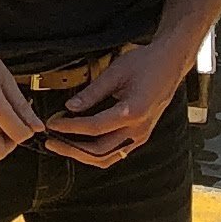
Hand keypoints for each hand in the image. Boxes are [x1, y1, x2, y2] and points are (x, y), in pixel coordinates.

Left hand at [42, 40, 188, 166]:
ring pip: (107, 157)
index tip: (51, 123)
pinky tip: (80, 144)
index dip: (69, 127)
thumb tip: (69, 107)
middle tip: (50, 140)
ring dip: (81, 155)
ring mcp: (141, 136)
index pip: (94, 127)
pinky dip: (95, 153)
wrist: (170, 64)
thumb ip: (92, 92)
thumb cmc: (145, 63)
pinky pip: (115, 153)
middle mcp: (139, 129)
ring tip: (62, 145)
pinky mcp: (140, 136)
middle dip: (70, 148)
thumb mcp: (115, 72)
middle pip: (99, 151)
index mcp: (133, 112)